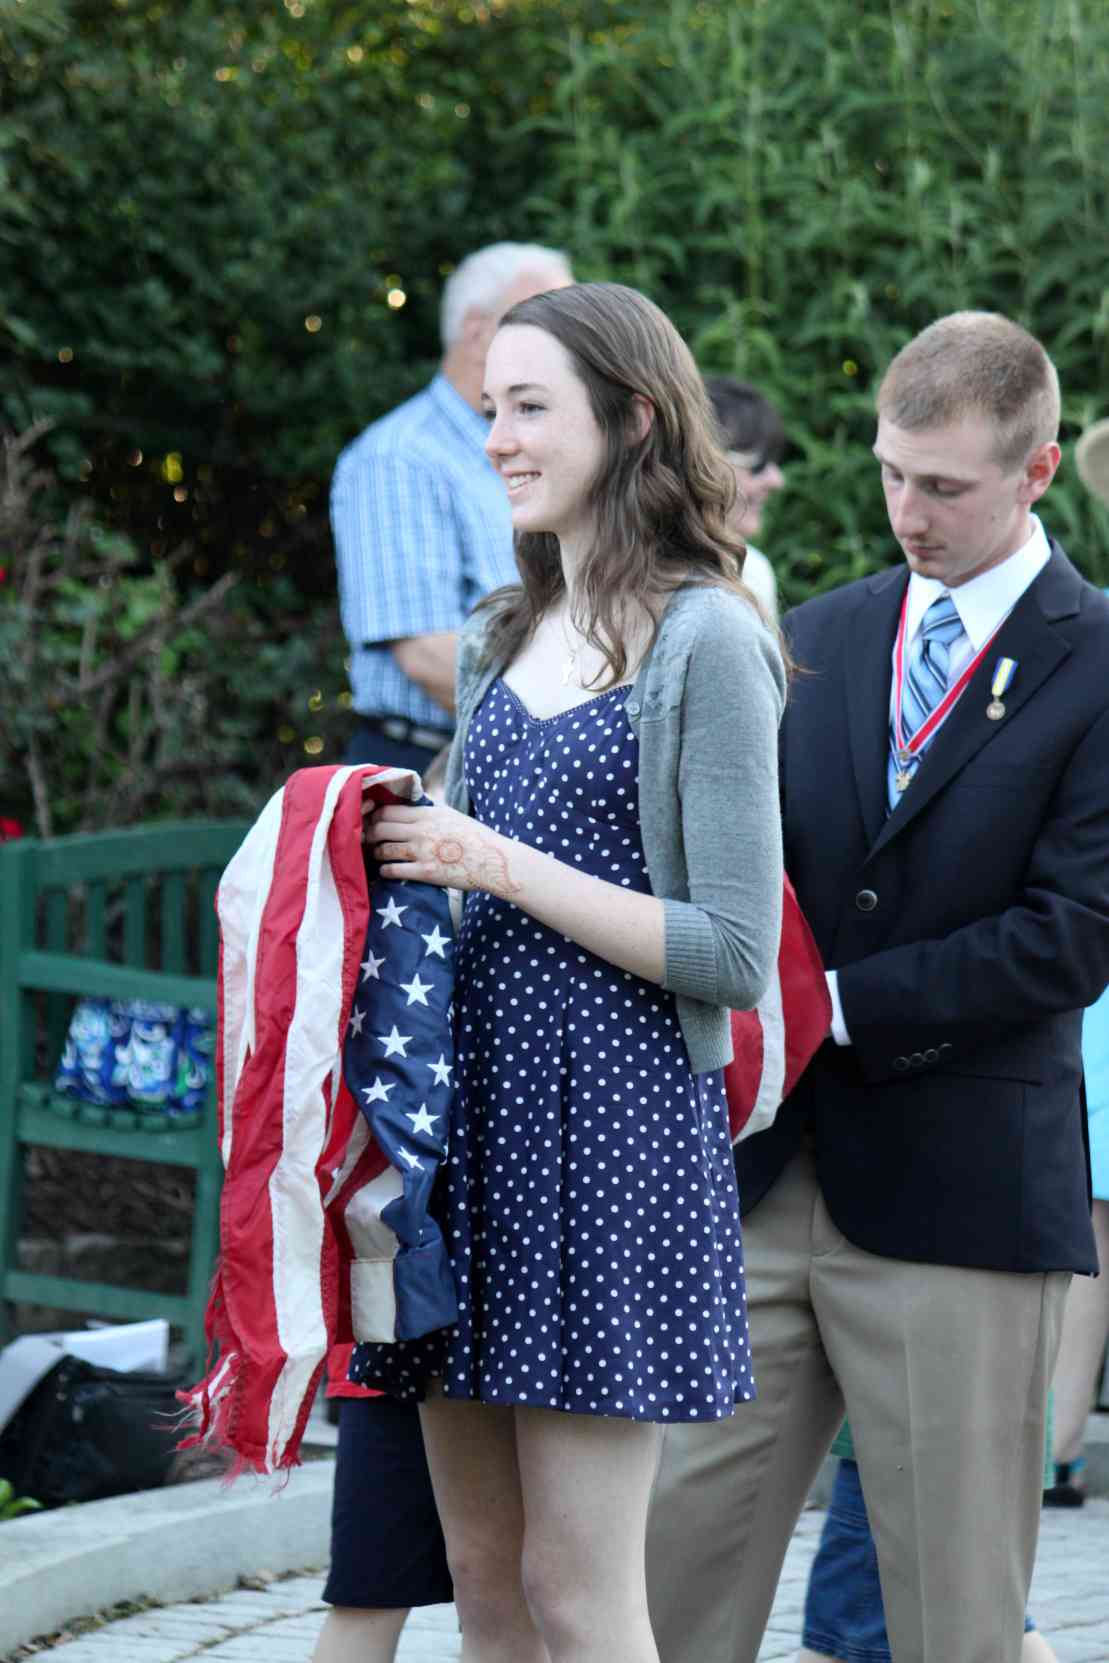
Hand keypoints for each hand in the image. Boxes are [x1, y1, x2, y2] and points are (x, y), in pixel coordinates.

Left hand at [366, 803, 520, 897]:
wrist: (492, 860)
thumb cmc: (475, 837)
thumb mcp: (452, 815)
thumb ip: (430, 810)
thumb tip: (414, 804)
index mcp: (427, 814)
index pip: (388, 811)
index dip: (374, 817)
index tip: (371, 822)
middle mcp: (421, 831)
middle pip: (380, 828)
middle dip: (370, 834)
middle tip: (368, 840)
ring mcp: (422, 852)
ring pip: (383, 850)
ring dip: (376, 853)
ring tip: (377, 856)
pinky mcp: (425, 872)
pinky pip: (393, 870)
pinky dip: (384, 871)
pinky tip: (385, 871)